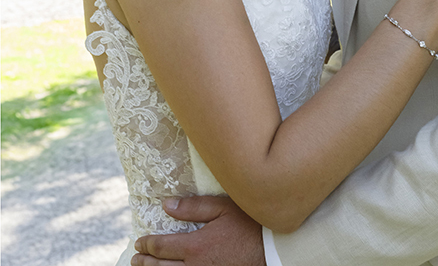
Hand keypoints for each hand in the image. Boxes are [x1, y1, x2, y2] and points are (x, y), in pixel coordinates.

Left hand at [132, 196, 263, 265]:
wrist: (274, 249)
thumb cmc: (251, 225)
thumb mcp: (224, 209)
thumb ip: (194, 207)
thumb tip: (166, 205)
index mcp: (195, 245)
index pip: (161, 247)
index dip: (147, 245)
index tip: (139, 242)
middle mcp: (195, 265)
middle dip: (145, 262)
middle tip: (135, 258)